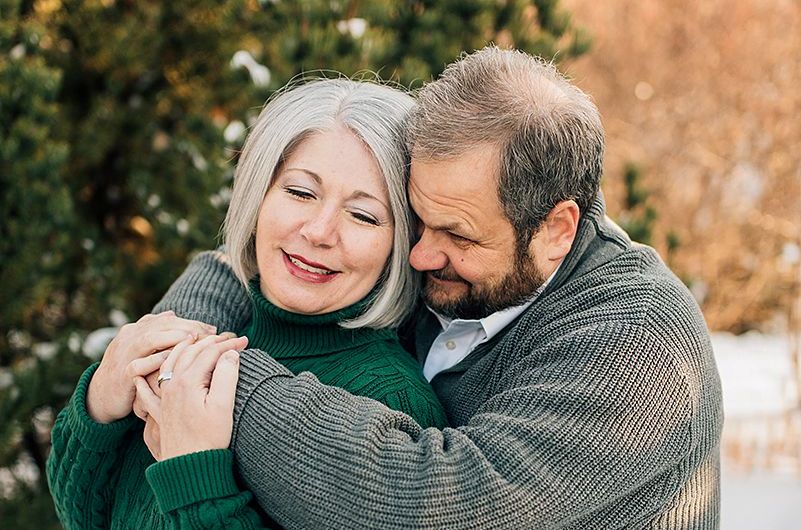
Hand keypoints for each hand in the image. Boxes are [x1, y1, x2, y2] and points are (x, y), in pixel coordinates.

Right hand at [86, 311, 215, 422]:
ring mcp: (124, 354)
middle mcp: (130, 337)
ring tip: (195, 341)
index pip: (168, 319)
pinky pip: (139, 365)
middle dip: (188, 327)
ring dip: (174, 338)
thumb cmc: (132, 372)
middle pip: (161, 325)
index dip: (191, 322)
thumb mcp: (145, 350)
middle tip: (211, 334)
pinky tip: (174, 360)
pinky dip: (156, 360)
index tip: (213, 330)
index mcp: (137, 329)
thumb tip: (180, 319)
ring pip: (149, 339)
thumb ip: (160, 335)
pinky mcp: (121, 374)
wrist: (101, 396)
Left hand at [133, 334, 247, 459]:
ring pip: (170, 363)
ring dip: (184, 348)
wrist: (189, 467)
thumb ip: (227, 375)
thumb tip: (230, 354)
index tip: (246, 341)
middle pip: (190, 352)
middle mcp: (173, 385)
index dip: (229, 344)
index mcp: (189, 381)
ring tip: (195, 339)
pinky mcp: (160, 411)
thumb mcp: (224, 406)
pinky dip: (147, 378)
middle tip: (229, 337)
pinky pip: (148, 389)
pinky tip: (142, 375)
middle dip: (211, 341)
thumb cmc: (210, 438)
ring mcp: (164, 398)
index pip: (210, 352)